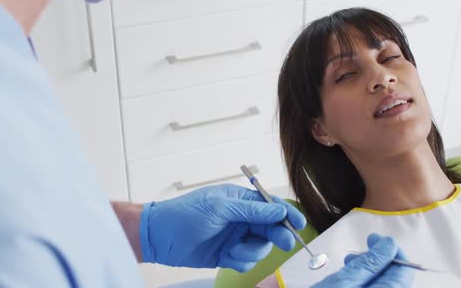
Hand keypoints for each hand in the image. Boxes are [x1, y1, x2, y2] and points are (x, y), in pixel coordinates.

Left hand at [139, 184, 305, 271]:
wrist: (160, 237)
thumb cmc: (186, 214)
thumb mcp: (221, 208)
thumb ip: (252, 210)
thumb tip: (280, 209)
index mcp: (241, 200)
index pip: (271, 204)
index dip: (288, 213)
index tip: (300, 223)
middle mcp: (242, 218)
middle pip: (272, 227)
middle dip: (278, 235)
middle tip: (285, 243)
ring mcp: (236, 236)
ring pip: (261, 247)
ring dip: (252, 251)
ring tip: (234, 250)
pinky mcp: (229, 254)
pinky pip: (247, 261)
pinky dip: (241, 261)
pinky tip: (227, 257)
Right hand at [311, 233, 414, 287]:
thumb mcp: (342, 283)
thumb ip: (369, 264)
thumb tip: (388, 246)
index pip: (404, 272)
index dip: (393, 251)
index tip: (377, 240)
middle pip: (395, 281)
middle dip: (378, 261)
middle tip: (357, 251)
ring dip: (370, 272)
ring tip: (348, 264)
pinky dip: (363, 285)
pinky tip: (348, 281)